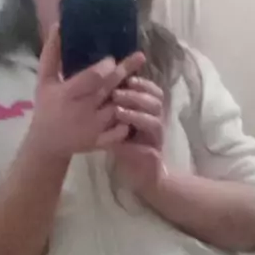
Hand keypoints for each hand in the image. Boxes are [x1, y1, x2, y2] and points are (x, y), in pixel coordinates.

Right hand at [30, 26, 145, 158]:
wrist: (47, 143)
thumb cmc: (46, 107)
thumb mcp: (44, 81)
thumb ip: (51, 54)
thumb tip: (58, 25)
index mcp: (68, 94)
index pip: (93, 77)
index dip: (106, 67)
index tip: (112, 58)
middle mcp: (82, 110)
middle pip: (110, 89)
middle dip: (125, 72)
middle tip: (139, 57)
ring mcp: (93, 128)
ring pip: (119, 109)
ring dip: (130, 96)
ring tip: (140, 82)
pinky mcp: (100, 142)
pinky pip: (120, 131)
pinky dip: (128, 121)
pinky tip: (134, 110)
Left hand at [111, 77, 166, 196]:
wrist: (139, 178)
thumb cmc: (127, 150)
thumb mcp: (116, 127)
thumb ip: (113, 109)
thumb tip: (97, 89)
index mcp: (148, 112)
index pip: (152, 90)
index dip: (142, 81)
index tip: (127, 77)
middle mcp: (156, 119)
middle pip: (156, 97)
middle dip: (138, 91)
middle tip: (117, 92)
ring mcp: (157, 134)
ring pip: (155, 112)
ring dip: (137, 105)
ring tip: (117, 107)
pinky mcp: (156, 148)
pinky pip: (151, 130)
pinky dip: (137, 121)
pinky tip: (122, 120)